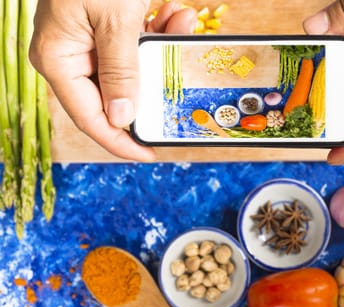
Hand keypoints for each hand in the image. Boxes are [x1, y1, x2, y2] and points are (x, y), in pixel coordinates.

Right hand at [30, 1, 196, 161]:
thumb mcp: (115, 20)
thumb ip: (120, 70)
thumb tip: (121, 118)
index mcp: (58, 59)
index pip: (90, 118)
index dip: (120, 140)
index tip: (149, 153)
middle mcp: (69, 54)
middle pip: (115, 94)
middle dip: (154, 86)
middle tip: (180, 86)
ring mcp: (87, 39)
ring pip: (132, 66)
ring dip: (162, 51)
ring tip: (183, 23)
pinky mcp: (105, 25)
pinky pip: (135, 41)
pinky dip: (159, 30)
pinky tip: (177, 12)